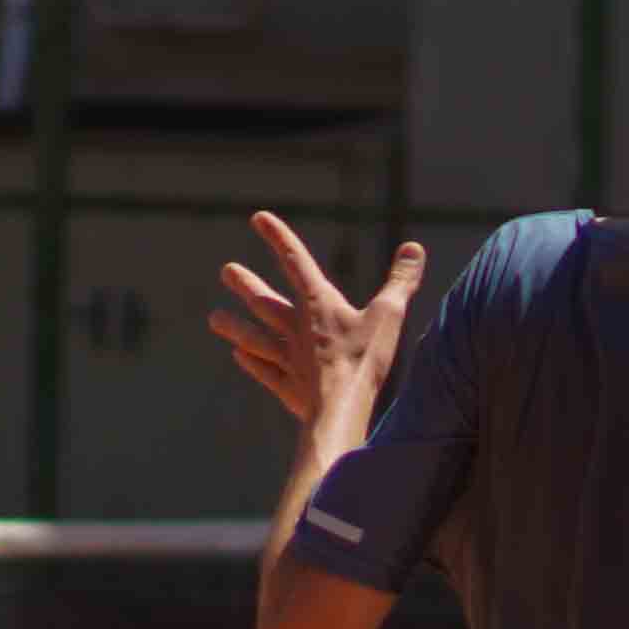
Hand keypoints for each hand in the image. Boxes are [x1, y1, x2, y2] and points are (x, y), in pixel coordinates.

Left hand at [211, 214, 424, 438]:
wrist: (340, 409)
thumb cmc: (364, 360)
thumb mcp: (390, 314)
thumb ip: (401, 280)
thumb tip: (415, 247)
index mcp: (318, 304)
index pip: (295, 261)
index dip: (277, 237)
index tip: (257, 218)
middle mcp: (296, 328)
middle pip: (265, 301)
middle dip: (246, 284)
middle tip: (227, 271)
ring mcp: (288, 359)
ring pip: (255, 338)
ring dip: (235, 327)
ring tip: (214, 319)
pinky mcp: (288, 388)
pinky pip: (265, 371)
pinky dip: (252, 363)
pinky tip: (238, 356)